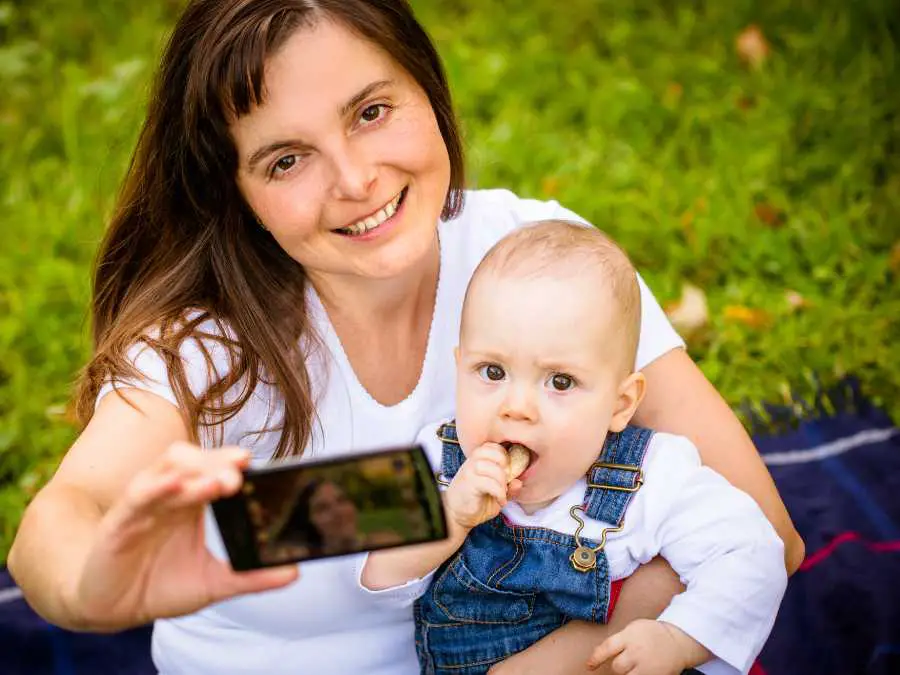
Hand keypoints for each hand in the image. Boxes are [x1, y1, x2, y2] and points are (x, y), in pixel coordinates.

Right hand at [73, 442, 298, 630]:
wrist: (114, 609)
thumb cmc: (162, 585)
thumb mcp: (213, 582)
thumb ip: (251, 576)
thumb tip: (295, 571)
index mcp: (194, 502)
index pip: (216, 469)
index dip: (233, 463)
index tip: (255, 465)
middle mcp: (170, 495)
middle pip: (195, 461)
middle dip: (218, 463)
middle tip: (240, 474)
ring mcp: (145, 503)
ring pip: (168, 469)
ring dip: (194, 470)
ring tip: (218, 481)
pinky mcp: (119, 521)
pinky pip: (137, 495)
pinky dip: (156, 486)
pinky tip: (174, 485)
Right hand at [444, 442, 521, 529]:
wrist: (455, 515)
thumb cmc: (476, 502)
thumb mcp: (496, 494)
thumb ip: (508, 488)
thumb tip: (518, 482)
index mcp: (477, 461)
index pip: (491, 446)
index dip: (503, 455)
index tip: (508, 470)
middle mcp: (471, 463)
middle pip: (490, 451)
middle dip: (504, 464)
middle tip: (506, 480)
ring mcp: (468, 473)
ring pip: (490, 466)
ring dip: (501, 480)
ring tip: (503, 492)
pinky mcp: (468, 485)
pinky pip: (488, 483)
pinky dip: (499, 492)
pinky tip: (501, 501)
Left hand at [587, 619, 705, 674]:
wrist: (677, 642)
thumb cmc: (652, 633)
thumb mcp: (633, 628)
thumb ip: (618, 640)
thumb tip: (600, 652)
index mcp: (629, 637)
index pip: (607, 648)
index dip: (596, 658)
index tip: (589, 665)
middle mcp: (636, 652)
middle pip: (617, 667)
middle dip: (618, 665)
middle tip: (626, 660)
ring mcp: (646, 666)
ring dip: (627, 672)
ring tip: (635, 665)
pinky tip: (641, 670)